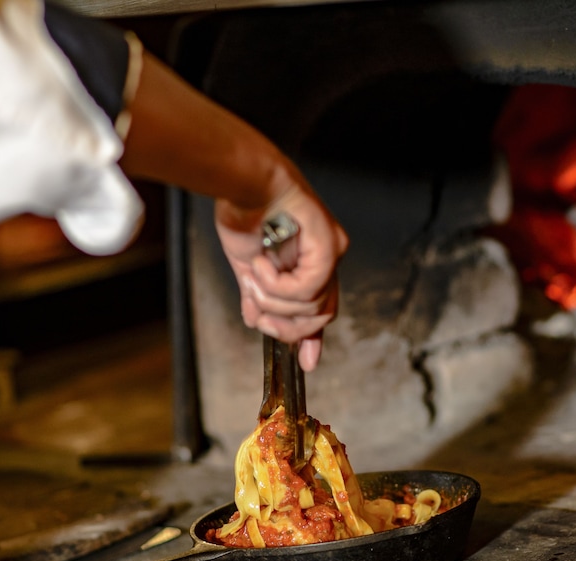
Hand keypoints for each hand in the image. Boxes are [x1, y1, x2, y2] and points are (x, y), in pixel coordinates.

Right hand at [215, 184, 348, 371]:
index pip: (320, 311)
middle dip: (285, 326)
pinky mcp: (329, 245)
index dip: (312, 339)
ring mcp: (332, 251)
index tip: (306, 363)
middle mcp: (329, 258)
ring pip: (311, 308)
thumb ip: (258, 297)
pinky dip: (277, 284)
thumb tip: (256, 319)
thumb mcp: (249, 268)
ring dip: (273, 301)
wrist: (242, 182)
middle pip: (319, 317)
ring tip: (253, 275)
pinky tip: (260, 265)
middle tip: (259, 314)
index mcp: (312, 264)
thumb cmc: (245, 213)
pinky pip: (307, 289)